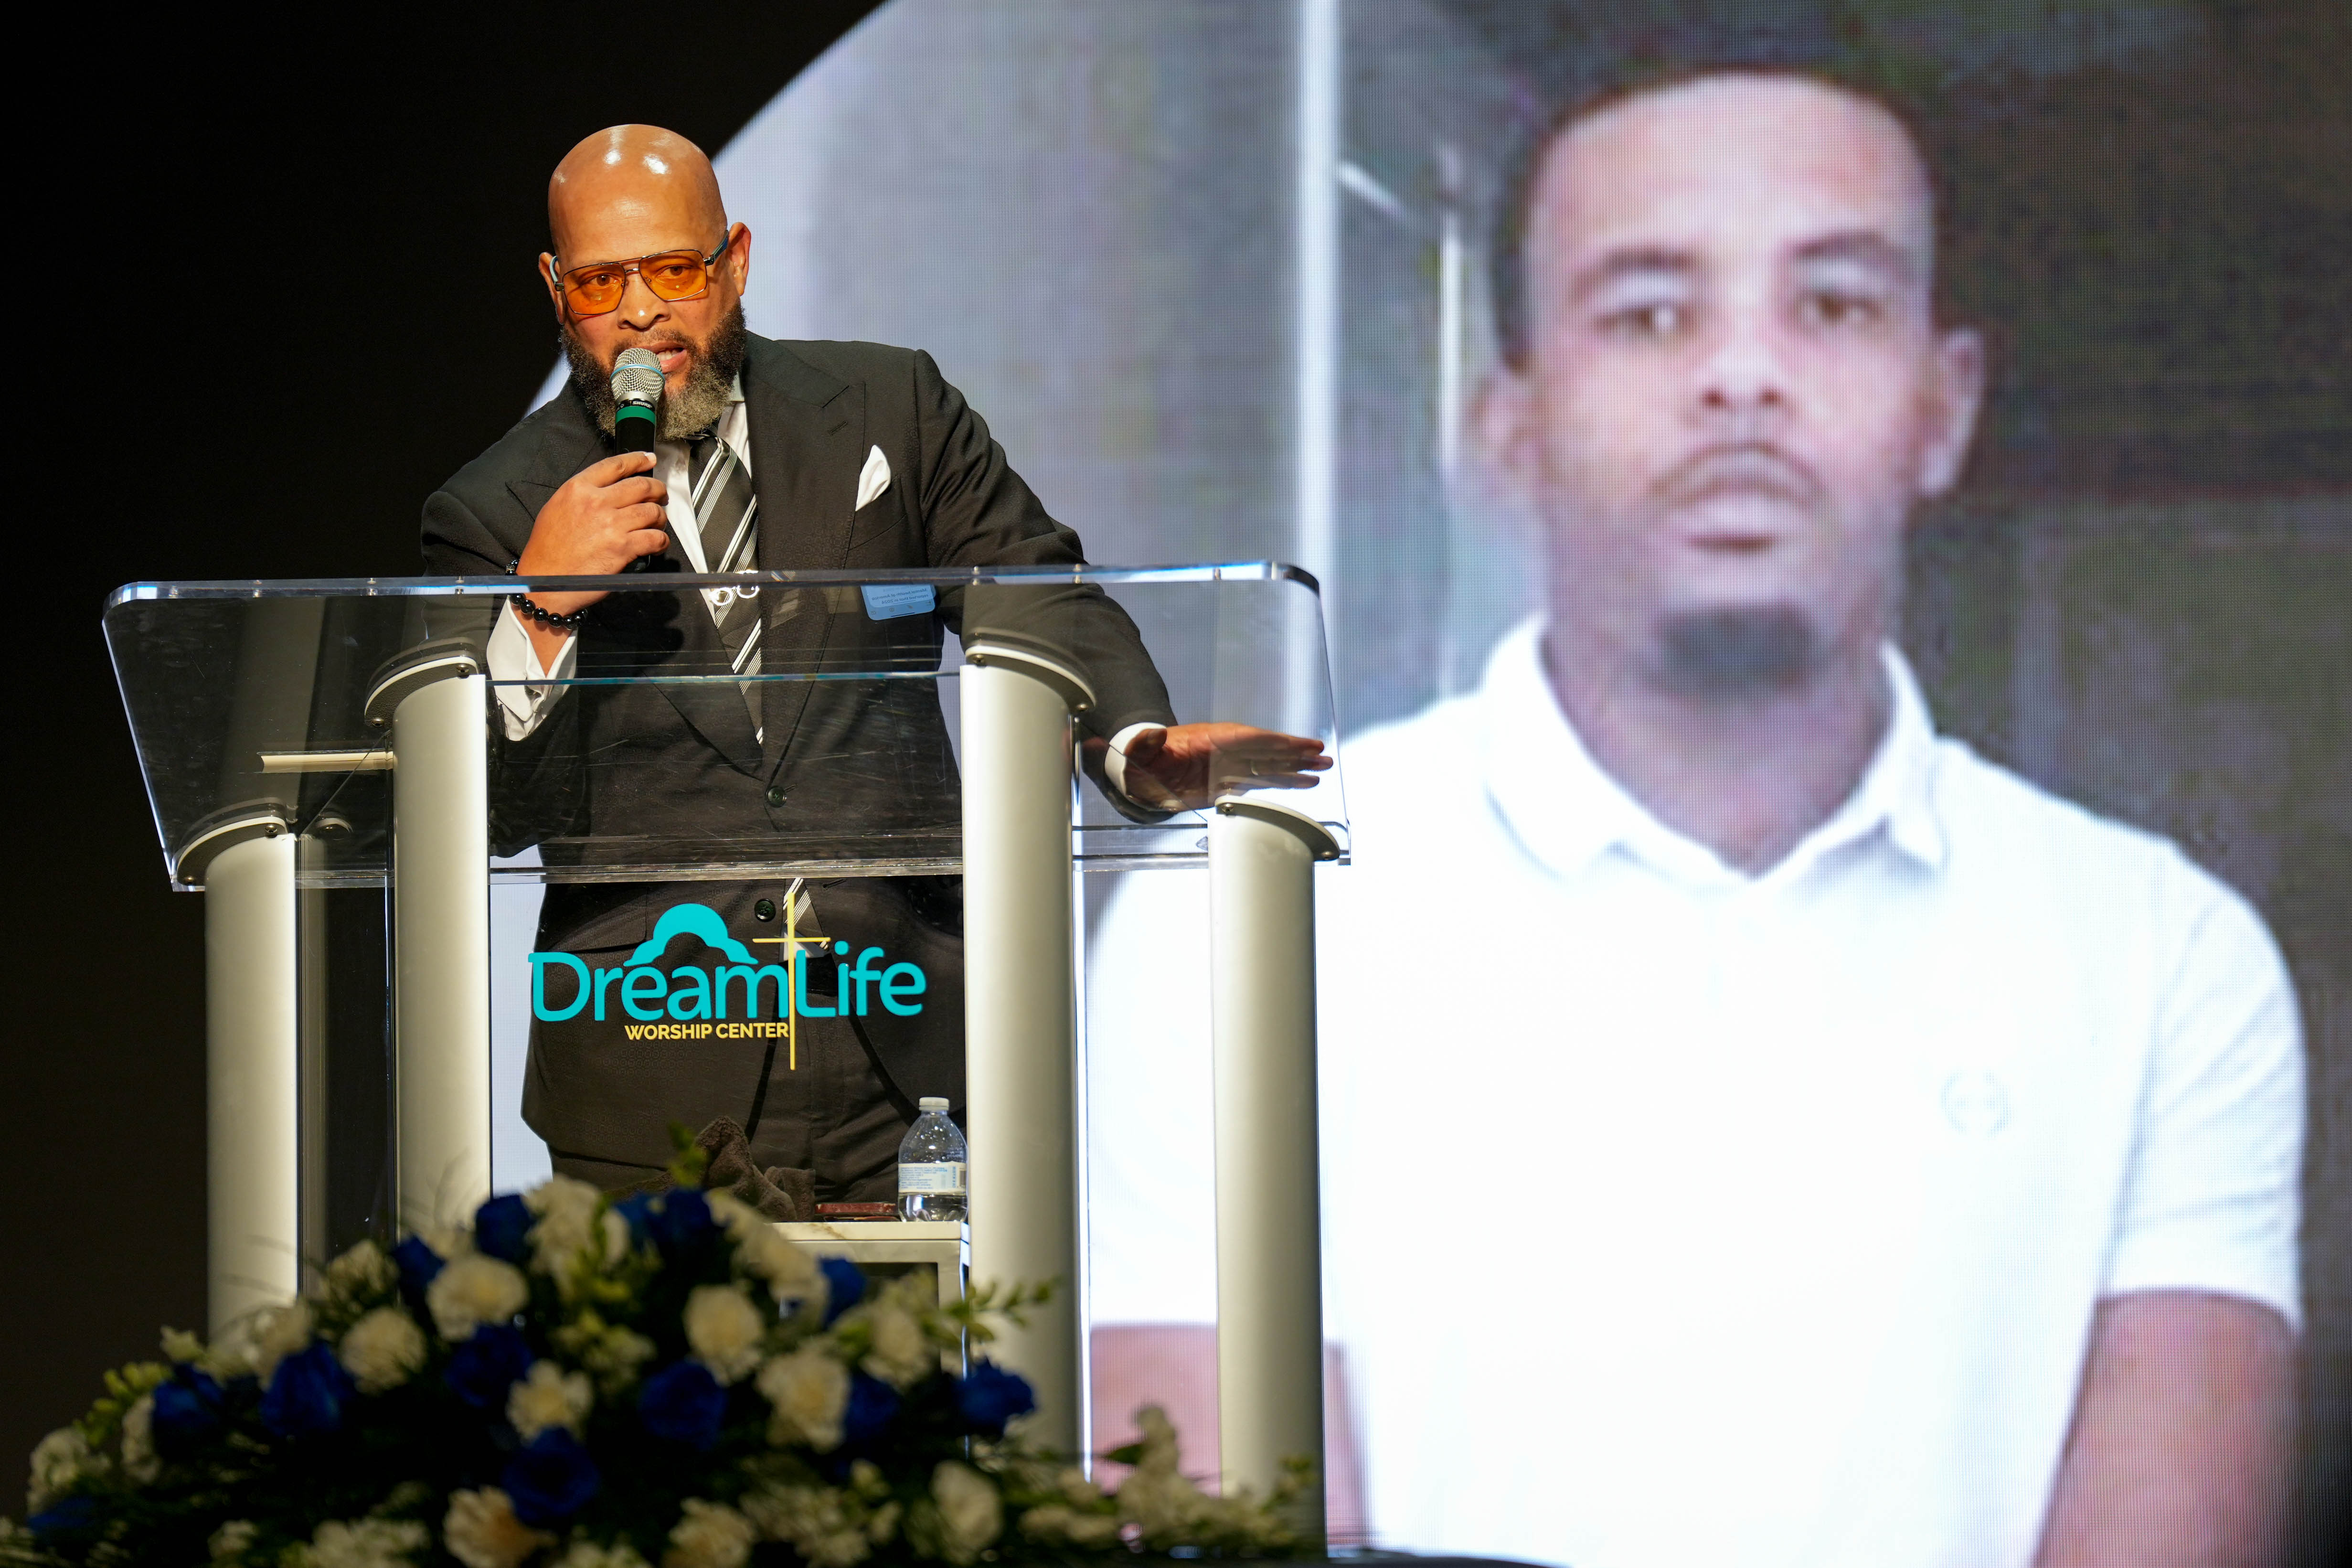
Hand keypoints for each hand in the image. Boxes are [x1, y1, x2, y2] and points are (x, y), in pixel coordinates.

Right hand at [514, 451, 670, 615]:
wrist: (544, 581)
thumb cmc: (547, 550)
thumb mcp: (556, 508)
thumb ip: (582, 495)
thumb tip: (608, 490)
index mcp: (578, 489)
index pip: (615, 465)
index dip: (638, 460)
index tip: (649, 460)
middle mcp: (596, 502)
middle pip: (641, 485)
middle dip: (657, 489)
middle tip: (660, 495)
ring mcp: (611, 524)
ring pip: (652, 511)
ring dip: (660, 517)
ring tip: (657, 523)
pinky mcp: (623, 547)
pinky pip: (655, 538)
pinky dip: (661, 540)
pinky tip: (657, 543)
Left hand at [1089, 722, 1331, 812]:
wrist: (1140, 768)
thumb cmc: (1143, 759)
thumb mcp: (1141, 750)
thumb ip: (1147, 744)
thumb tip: (1147, 736)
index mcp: (1210, 740)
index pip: (1247, 739)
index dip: (1273, 742)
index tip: (1298, 744)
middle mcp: (1226, 751)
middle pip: (1266, 749)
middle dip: (1295, 752)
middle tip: (1323, 753)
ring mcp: (1230, 766)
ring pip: (1270, 765)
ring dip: (1296, 767)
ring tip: (1323, 768)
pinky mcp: (1229, 782)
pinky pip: (1262, 780)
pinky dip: (1284, 781)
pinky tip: (1304, 782)